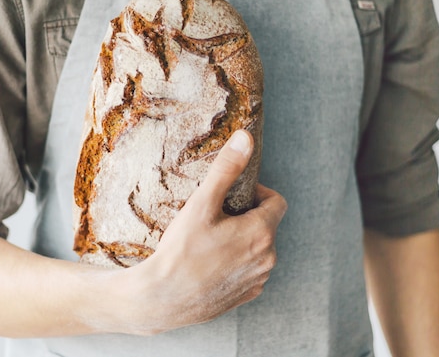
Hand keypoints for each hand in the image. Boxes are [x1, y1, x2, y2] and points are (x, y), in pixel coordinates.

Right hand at [125, 130, 286, 334]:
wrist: (162, 300)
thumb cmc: (180, 251)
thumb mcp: (201, 204)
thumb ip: (226, 168)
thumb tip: (246, 137)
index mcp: (262, 232)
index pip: (276, 201)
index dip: (255, 193)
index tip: (230, 196)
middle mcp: (267, 258)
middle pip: (266, 224)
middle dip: (246, 216)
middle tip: (214, 217)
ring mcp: (257, 280)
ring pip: (258, 247)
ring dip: (242, 239)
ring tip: (210, 241)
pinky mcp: (246, 296)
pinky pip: (250, 270)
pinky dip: (236, 262)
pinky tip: (210, 263)